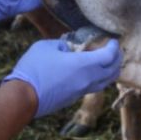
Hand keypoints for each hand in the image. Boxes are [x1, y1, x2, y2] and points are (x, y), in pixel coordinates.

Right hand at [4, 39, 121, 117]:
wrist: (23, 97)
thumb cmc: (33, 69)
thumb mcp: (45, 47)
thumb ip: (61, 45)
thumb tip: (68, 48)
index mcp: (83, 64)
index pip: (109, 56)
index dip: (114, 48)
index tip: (113, 41)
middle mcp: (87, 79)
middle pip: (113, 71)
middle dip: (117, 60)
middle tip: (115, 51)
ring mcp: (81, 91)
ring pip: (105, 82)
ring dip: (110, 72)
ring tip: (107, 63)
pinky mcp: (74, 98)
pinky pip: (93, 87)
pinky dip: (99, 79)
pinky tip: (91, 73)